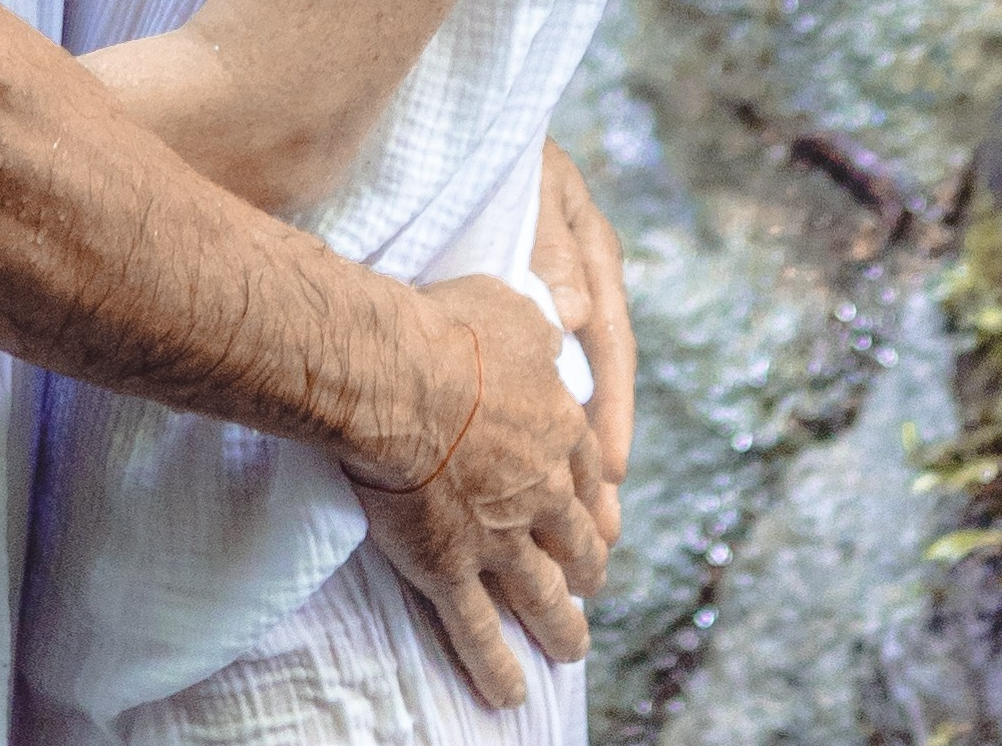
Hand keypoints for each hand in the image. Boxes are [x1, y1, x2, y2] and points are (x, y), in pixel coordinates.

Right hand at [347, 273, 609, 712]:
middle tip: (592, 582)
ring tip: (572, 648)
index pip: (590, 473)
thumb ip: (547, 318)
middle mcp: (542, 491)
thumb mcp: (516, 306)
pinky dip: (497, 667)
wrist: (399, 377)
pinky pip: (479, 632)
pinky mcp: (452, 570)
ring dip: (562, 628)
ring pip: (543, 597)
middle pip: (577, 541)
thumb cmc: (451, 329)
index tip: (602, 517)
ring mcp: (501, 538)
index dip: (596, 499)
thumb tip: (572, 312)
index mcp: (559, 429)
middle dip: (588, 566)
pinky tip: (510, 694)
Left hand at [532, 139, 634, 540]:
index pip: (609, 342)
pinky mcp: (520, 301)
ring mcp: (552, 290)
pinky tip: (540, 465)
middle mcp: (579, 277)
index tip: (609, 469)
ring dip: (576, 450)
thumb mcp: (534, 185)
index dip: (611, 409)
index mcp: (590, 249)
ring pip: (569, 382)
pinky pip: (539, 368)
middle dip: (600, 453)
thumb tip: (573, 318)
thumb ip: (552, 246)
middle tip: (604, 525)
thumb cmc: (495, 147)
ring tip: (584, 519)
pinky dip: (545, 418)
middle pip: (597, 379)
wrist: (451, 116)